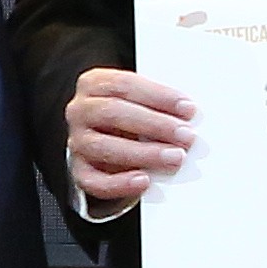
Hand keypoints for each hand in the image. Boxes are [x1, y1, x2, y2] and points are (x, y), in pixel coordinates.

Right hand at [65, 65, 195, 213]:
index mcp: (94, 84)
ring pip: (104, 147)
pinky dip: (120, 183)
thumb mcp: (140, 102)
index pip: (124, 85)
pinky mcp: (80, 171)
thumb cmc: (129, 118)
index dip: (158, 96)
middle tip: (185, 135)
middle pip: (113, 112)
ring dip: (144, 153)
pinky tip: (144, 181)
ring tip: (174, 158)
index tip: (187, 108)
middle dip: (154, 124)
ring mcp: (78, 142)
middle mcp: (81, 111)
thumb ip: (157, 104)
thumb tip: (189, 115)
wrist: (108, 146)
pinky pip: (95, 181)